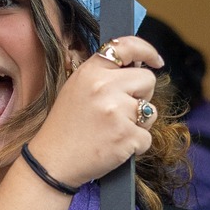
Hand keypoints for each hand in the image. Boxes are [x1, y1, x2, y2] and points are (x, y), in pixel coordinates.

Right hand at [29, 35, 164, 187]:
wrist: (53, 162)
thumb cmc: (66, 127)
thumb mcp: (77, 88)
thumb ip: (104, 75)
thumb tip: (138, 67)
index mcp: (91, 72)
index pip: (127, 47)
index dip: (147, 51)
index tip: (156, 61)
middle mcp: (104, 87)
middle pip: (147, 80)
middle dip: (141, 95)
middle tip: (121, 111)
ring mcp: (117, 112)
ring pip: (151, 110)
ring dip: (139, 123)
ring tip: (113, 130)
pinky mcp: (127, 136)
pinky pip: (147, 137)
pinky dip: (135, 145)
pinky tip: (114, 146)